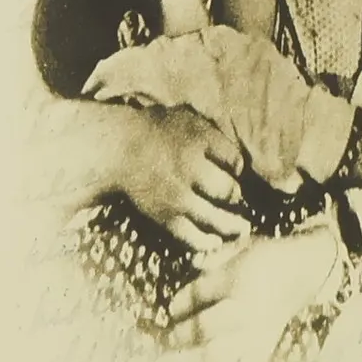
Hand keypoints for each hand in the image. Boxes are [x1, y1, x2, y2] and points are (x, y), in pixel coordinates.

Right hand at [118, 103, 249, 250]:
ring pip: (215, 218)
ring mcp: (178, 196)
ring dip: (232, 225)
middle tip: (235, 198)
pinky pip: (192, 237)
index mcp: (199, 141)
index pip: (234, 160)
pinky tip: (216, 240)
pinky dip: (207, 242)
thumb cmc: (157, 131)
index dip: (238, 168)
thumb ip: (213, 135)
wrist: (120, 149)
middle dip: (235, 195)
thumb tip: (239, 160)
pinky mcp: (165, 216)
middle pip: (229, 190)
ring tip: (241, 228)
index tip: (234, 170)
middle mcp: (191, 169)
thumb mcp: (187, 119)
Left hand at [165, 222, 337, 361]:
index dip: (179, 304)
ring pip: (218, 358)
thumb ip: (210, 263)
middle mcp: (248, 313)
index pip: (199, 295)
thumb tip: (185, 284)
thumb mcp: (239, 248)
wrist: (302, 274)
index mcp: (240, 282)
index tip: (171, 310)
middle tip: (166, 339)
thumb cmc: (263, 260)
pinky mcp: (262, 352)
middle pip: (206, 331)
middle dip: (180, 337)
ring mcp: (255, 336)